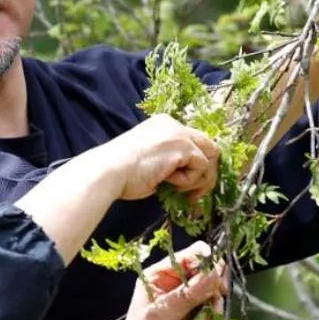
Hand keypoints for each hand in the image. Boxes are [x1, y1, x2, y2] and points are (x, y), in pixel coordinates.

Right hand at [96, 114, 219, 201]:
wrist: (109, 172)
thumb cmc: (123, 172)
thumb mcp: (151, 159)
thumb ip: (171, 160)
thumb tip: (190, 176)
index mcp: (164, 125)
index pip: (195, 142)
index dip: (197, 165)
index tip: (190, 186)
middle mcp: (174, 125)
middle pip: (209, 147)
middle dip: (207, 174)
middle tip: (195, 195)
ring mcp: (179, 134)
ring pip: (209, 159)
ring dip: (196, 180)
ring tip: (176, 188)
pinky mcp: (182, 147)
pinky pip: (201, 168)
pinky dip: (188, 180)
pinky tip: (168, 181)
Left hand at [108, 242, 226, 319]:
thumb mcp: (164, 313)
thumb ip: (190, 292)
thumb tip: (216, 270)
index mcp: (158, 276)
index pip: (189, 256)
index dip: (206, 262)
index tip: (218, 278)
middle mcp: (172, 285)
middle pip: (204, 271)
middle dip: (213, 283)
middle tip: (219, 296)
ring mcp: (183, 303)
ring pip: (211, 290)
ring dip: (213, 302)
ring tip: (208, 317)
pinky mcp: (193, 319)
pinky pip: (210, 308)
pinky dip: (211, 316)